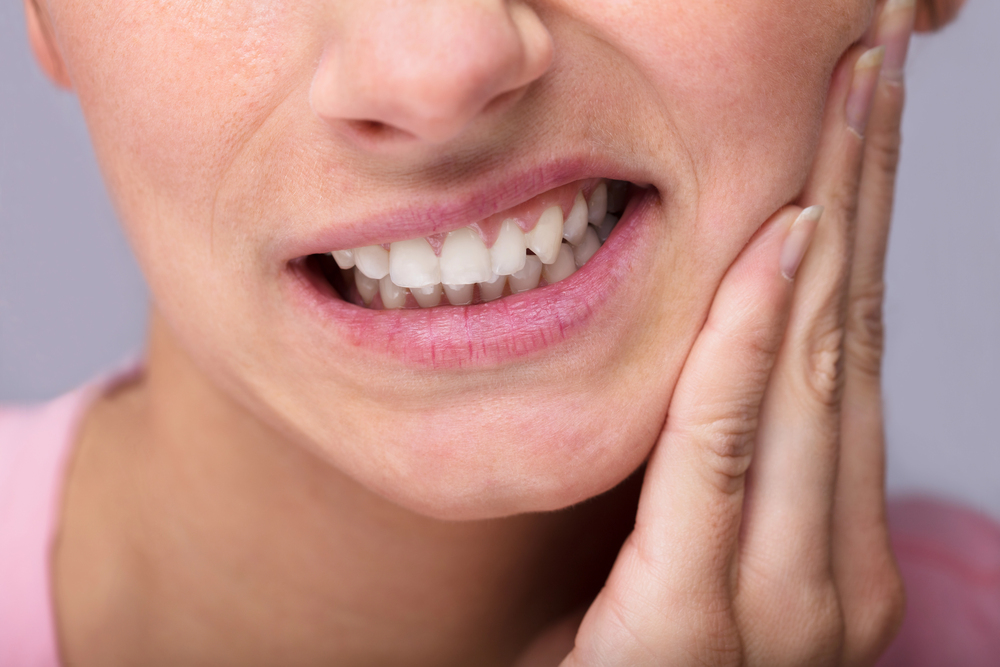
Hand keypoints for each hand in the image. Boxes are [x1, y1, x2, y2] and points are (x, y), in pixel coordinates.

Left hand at [518, 1, 919, 664]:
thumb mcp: (678, 553)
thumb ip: (709, 467)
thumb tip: (720, 343)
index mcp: (829, 541)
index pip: (851, 349)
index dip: (868, 219)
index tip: (867, 111)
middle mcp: (833, 563)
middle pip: (853, 335)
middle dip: (869, 187)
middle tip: (882, 58)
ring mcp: (786, 606)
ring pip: (816, 376)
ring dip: (836, 221)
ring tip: (852, 97)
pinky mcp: (697, 630)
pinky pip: (726, 453)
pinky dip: (753, 344)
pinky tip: (781, 241)